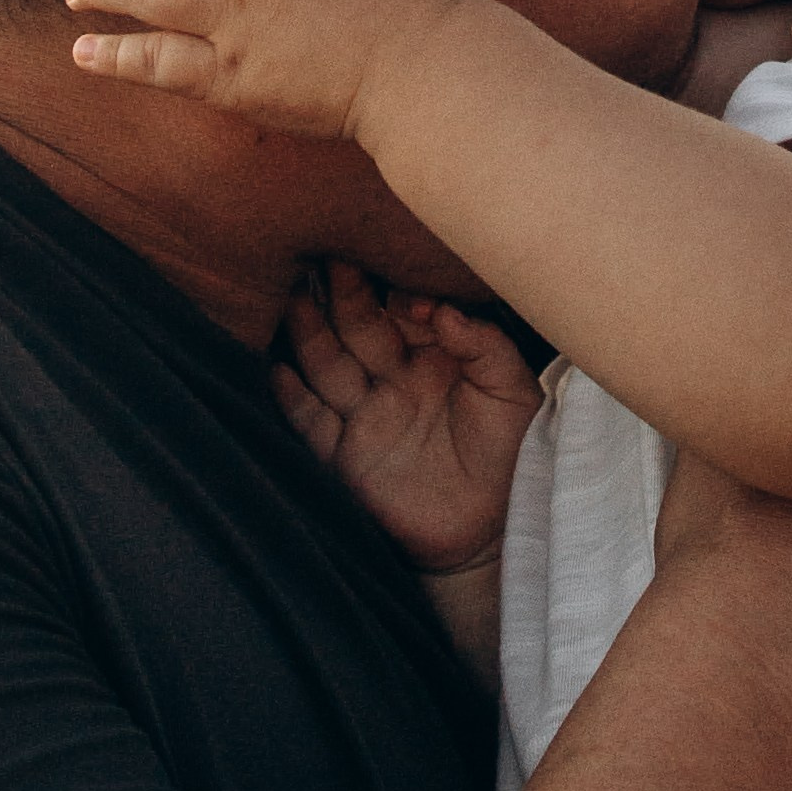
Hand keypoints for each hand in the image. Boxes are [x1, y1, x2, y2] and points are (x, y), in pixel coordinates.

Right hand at [274, 262, 540, 572]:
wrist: (491, 531)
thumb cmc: (510, 455)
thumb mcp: (513, 392)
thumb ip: (484, 345)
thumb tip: (441, 309)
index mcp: (433, 358)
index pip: (403, 313)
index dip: (396, 293)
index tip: (397, 280)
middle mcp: (393, 380)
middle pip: (358, 329)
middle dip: (343, 296)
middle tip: (327, 258)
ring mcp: (365, 416)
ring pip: (327, 365)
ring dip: (309, 334)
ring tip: (292, 300)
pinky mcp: (344, 457)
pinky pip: (311, 422)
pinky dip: (293, 398)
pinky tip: (278, 371)